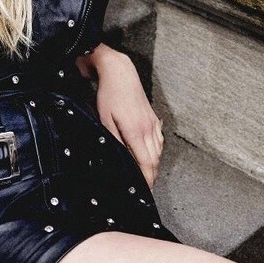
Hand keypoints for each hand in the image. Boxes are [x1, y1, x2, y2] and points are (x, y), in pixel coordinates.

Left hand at [77, 47, 163, 187]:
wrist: (120, 72)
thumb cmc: (109, 94)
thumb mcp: (105, 119)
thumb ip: (113, 140)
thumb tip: (118, 158)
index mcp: (136, 131)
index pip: (146, 163)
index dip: (147, 179)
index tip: (145, 190)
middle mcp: (148, 128)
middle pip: (155, 159)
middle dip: (152, 175)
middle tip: (146, 187)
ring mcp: (152, 122)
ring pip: (158, 150)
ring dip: (154, 164)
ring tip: (148, 175)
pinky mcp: (152, 117)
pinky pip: (159, 139)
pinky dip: (156, 151)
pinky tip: (151, 154)